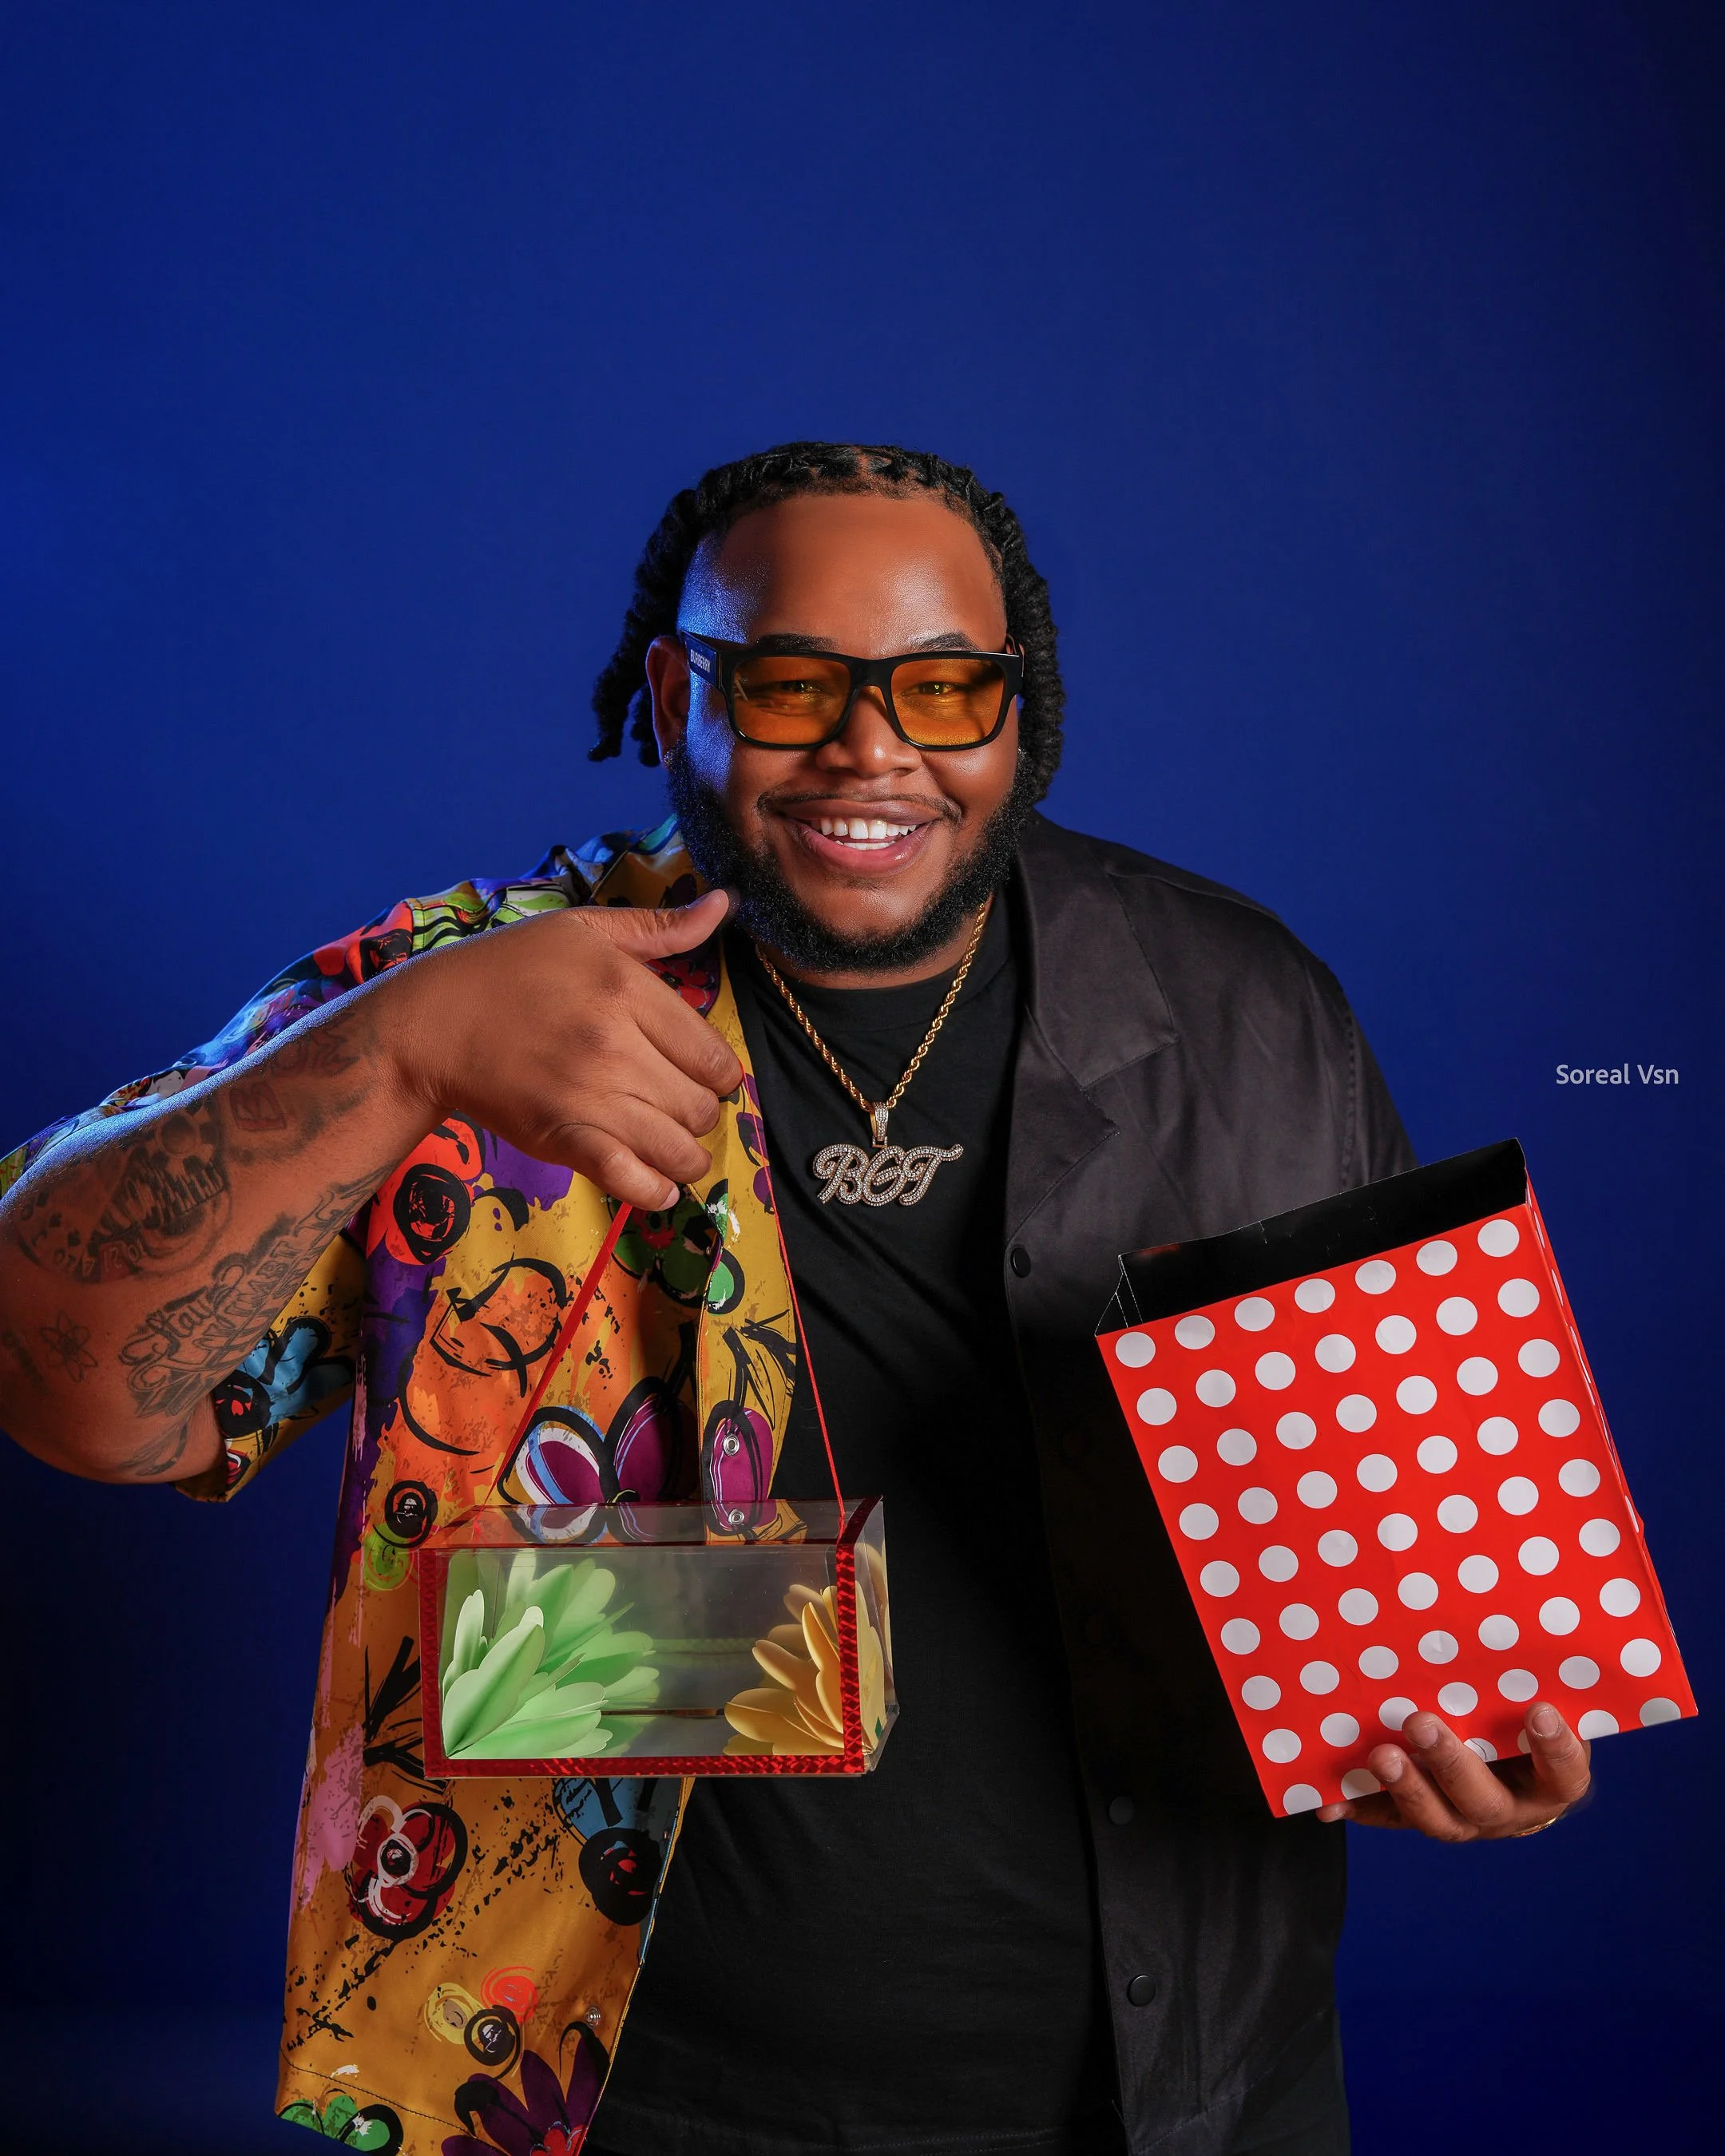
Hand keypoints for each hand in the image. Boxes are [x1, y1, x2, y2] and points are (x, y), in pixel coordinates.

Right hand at [387, 889, 743, 1212]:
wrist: (428, 1024)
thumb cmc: (505, 970)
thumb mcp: (581, 930)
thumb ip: (659, 927)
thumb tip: (723, 903)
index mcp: (627, 989)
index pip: (714, 1055)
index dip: (718, 1074)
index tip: (700, 1076)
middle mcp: (614, 1044)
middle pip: (700, 1107)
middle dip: (699, 1115)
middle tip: (676, 1109)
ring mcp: (587, 1094)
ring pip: (676, 1149)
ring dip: (684, 1158)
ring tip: (671, 1149)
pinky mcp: (558, 1137)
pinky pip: (630, 1178)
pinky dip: (654, 1191)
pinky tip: (659, 1187)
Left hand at [1314, 1701, 1590, 1839]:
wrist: (1508, 1778)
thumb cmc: (1522, 1723)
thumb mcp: (1534, 1700)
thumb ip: (1526, 1678)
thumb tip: (1504, 1616)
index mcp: (1549, 1783)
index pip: (1565, 1775)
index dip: (1556, 1749)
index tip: (1539, 1711)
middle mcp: (1508, 1810)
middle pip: (1484, 1800)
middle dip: (1450, 1763)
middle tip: (1420, 1722)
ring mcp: (1463, 1819)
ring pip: (1438, 1819)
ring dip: (1406, 1787)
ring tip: (1381, 1754)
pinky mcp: (1420, 1818)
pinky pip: (1389, 1820)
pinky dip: (1360, 1809)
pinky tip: (1333, 1801)